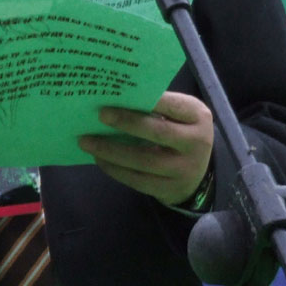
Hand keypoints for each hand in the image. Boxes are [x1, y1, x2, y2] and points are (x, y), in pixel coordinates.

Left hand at [78, 92, 213, 205]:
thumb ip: (158, 106)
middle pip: (157, 132)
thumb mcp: (179, 114)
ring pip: (143, 160)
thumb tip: (116, 98)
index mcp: (197, 117)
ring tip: (87, 141)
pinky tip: (99, 158)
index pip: (171, 105)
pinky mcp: (169, 190)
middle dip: (126, 122)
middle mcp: (196, 144)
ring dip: (111, 150)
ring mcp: (184, 170)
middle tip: (99, 115)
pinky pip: (137, 180)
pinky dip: (115, 169)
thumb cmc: (180, 131)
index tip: (117, 95)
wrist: (198, 172)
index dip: (145, 100)